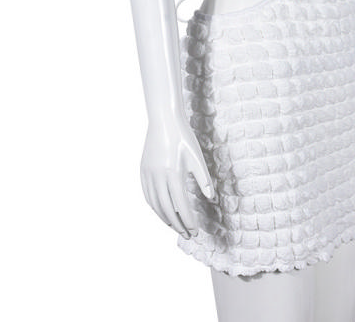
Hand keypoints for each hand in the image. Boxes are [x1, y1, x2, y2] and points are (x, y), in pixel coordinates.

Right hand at [140, 118, 214, 238]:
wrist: (164, 120)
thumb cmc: (183, 137)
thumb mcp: (197, 157)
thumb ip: (203, 179)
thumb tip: (211, 198)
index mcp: (173, 174)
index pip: (181, 205)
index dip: (188, 220)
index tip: (195, 231)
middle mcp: (158, 176)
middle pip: (167, 209)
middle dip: (177, 224)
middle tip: (187, 235)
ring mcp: (148, 174)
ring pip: (155, 204)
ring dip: (165, 218)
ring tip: (175, 226)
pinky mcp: (143, 170)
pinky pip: (147, 195)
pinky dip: (154, 207)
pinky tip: (161, 211)